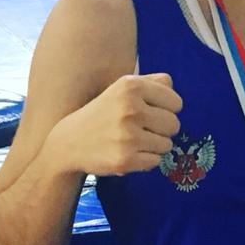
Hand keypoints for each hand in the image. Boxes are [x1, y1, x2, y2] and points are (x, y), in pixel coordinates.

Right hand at [53, 73, 181, 176]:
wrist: (69, 142)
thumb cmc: (103, 113)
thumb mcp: (122, 89)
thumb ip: (151, 83)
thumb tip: (171, 87)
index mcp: (131, 87)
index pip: (176, 103)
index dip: (167, 110)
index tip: (151, 113)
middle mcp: (130, 109)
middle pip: (174, 124)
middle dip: (162, 130)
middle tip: (142, 129)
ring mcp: (128, 136)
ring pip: (167, 145)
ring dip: (154, 146)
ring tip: (133, 141)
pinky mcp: (125, 159)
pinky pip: (155, 161)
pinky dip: (145, 160)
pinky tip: (128, 153)